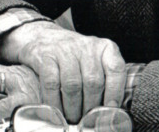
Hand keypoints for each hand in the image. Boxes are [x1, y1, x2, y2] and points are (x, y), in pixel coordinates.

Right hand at [0, 21, 125, 123]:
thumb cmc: (74, 57)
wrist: (42, 37)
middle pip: (93, 82)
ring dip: (73, 108)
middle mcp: (87, 46)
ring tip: (72, 119)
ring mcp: (66, 49)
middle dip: (90, 107)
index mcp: (105, 48)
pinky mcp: (46, 56)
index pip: (116, 69)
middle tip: (87, 121)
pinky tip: (56, 111)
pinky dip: (54, 102)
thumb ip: (105, 80)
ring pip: (73, 85)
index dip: (115, 93)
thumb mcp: (95, 61)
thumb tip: (112, 112)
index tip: (110, 110)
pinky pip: (51, 84)